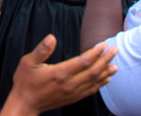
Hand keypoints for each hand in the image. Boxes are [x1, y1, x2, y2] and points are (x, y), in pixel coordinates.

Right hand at [3, 36, 117, 114]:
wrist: (25, 103)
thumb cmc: (25, 81)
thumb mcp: (28, 62)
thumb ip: (41, 50)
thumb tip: (51, 38)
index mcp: (60, 73)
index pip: (83, 61)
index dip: (95, 52)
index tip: (103, 44)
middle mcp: (69, 84)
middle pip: (93, 71)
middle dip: (105, 60)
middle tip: (115, 50)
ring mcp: (72, 93)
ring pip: (94, 82)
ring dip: (106, 72)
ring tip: (115, 65)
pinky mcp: (72, 98)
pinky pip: (90, 91)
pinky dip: (100, 85)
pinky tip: (106, 79)